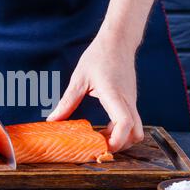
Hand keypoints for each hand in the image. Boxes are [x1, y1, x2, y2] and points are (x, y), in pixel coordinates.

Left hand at [47, 34, 143, 151]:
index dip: (117, 140)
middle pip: (136, 133)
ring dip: (122, 138)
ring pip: (137, 129)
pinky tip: (105, 128)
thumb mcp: (79, 79)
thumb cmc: (100, 56)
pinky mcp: (131, 100)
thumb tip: (53, 120)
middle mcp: (127, 100)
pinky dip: (121, 130)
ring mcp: (132, 100)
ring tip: (101, 138)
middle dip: (121, 145)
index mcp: (114, 94)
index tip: (103, 148)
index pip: (125, 123)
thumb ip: (67, 102)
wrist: (118, 41)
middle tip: (101, 147)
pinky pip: (131, 121)